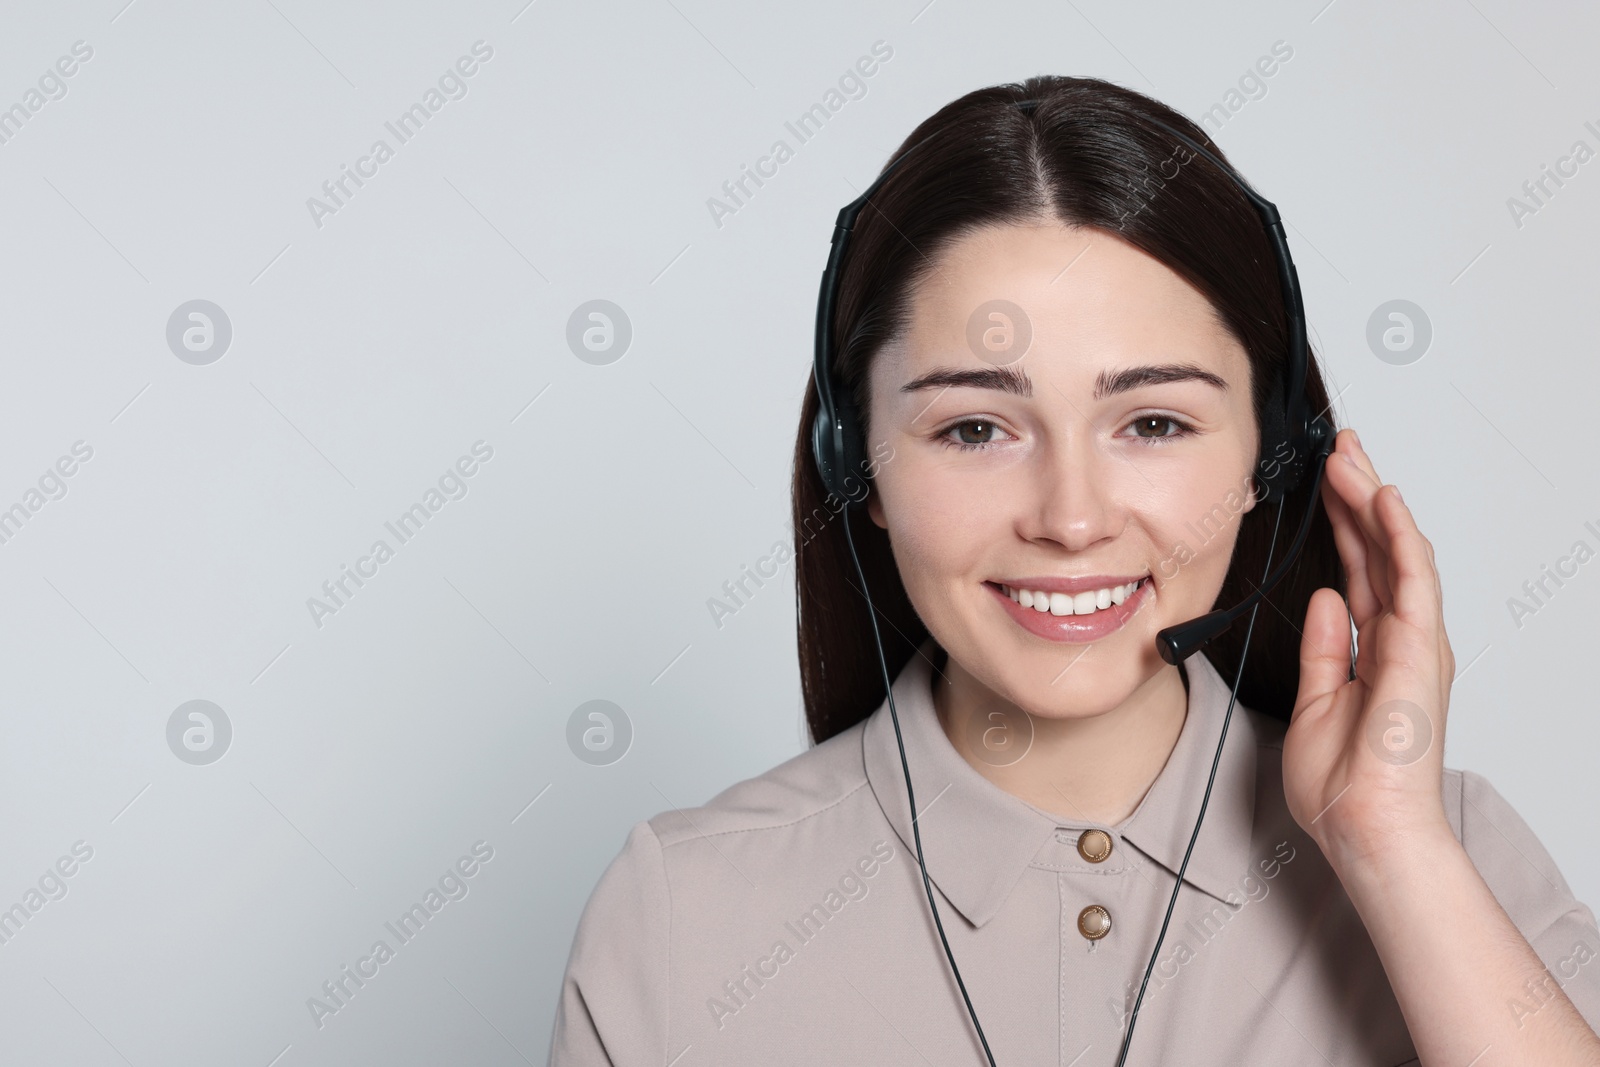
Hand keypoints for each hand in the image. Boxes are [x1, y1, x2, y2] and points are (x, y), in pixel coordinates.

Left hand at [1282, 428, 1455, 864]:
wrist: (1365, 827)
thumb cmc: (1345, 784)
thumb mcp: (1316, 702)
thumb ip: (1325, 649)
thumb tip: (1325, 598)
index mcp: (1375, 651)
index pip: (1360, 570)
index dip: (1345, 523)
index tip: (1330, 482)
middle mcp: (1401, 640)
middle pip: (1379, 551)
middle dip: (1359, 496)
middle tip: (1341, 448)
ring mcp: (1414, 643)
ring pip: (1397, 553)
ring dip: (1373, 501)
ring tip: (1349, 457)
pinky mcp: (1419, 650)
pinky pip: (1412, 580)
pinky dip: (1399, 536)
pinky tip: (1383, 499)